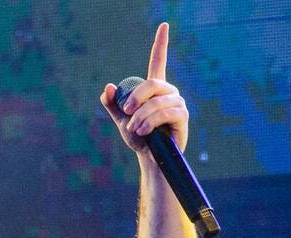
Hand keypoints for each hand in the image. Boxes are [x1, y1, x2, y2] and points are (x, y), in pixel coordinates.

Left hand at [100, 22, 188, 155]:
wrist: (149, 159)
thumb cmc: (139, 139)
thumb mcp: (121, 121)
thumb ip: (113, 104)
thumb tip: (108, 87)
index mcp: (155, 89)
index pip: (158, 61)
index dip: (161, 43)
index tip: (163, 25)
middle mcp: (169, 92)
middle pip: (152, 84)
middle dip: (135, 98)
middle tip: (126, 113)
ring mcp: (178, 103)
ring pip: (156, 102)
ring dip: (140, 117)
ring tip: (134, 129)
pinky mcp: (182, 117)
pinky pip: (164, 113)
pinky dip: (149, 122)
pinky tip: (142, 132)